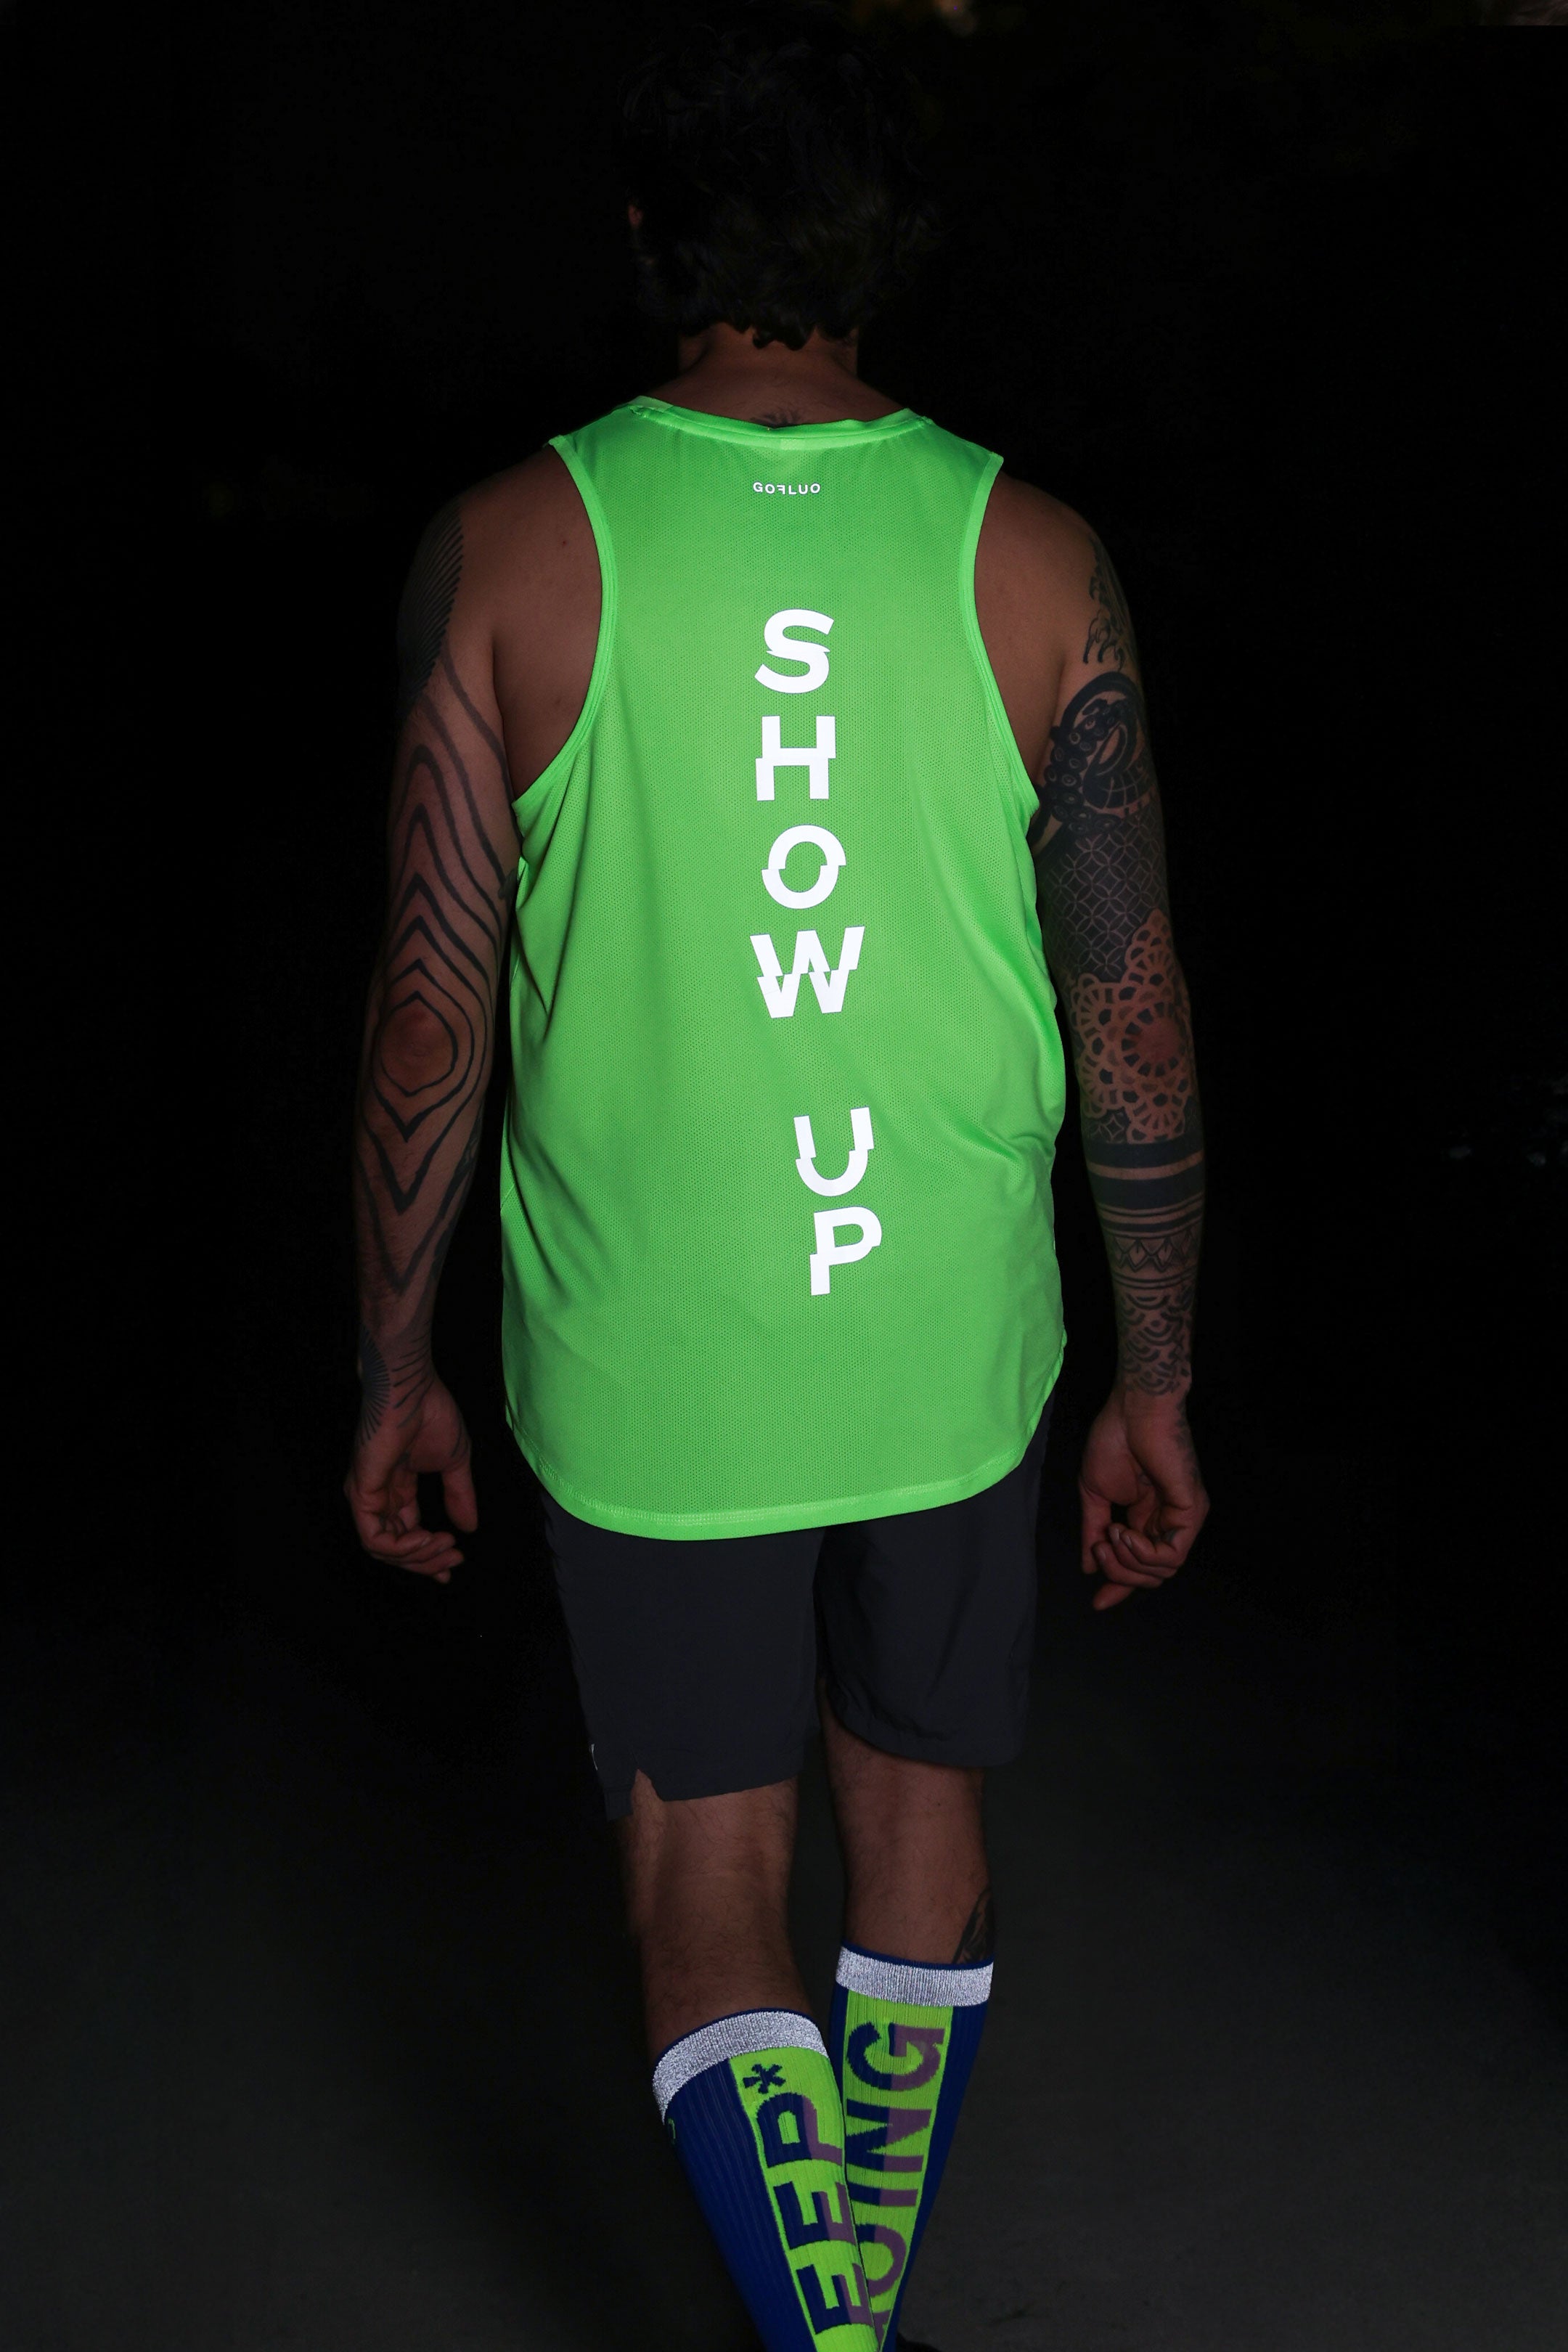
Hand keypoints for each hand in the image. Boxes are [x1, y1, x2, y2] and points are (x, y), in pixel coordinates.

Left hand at [344, 1369, 476, 1581]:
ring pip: (383, 1549)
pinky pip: (374, 1538)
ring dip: (417, 1556)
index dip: (429, 1554)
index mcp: (397, 1489)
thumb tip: (469, 1528)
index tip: (453, 1566)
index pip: (406, 1533)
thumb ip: (460, 1496)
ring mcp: (366, 1496)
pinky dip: (401, 1547)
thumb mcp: (455, 1463)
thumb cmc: (431, 1415)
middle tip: (454, 1560)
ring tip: (445, 1546)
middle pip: (395, 1547)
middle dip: (427, 1560)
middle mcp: (378, 1496)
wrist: (412, 1390)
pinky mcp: (361, 1494)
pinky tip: (426, 1538)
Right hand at [1079, 1386, 1207, 1610]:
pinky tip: (1123, 1534)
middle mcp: (1169, 1522)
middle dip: (1118, 1572)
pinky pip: (1171, 1556)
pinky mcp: (1193, 1512)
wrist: (1131, 1410)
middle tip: (1099, 1547)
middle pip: (1151, 1575)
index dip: (1119, 1585)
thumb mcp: (1094, 1495)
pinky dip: (1142, 1554)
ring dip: (1127, 1562)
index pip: (1139, 1564)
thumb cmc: (1113, 1441)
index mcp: (1147, 1518)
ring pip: (1162, 1573)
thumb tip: (1089, 1566)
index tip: (1097, 1602)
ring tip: (1109, 1534)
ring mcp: (1184, 1519)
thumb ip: (1093, 1531)